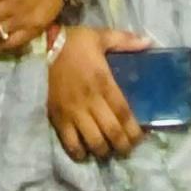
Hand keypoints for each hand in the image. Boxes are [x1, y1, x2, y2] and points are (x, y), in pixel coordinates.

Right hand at [48, 28, 143, 162]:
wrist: (41, 47)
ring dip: (104, 151)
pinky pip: (70, 142)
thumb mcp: (101, 37)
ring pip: (93, 140)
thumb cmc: (73, 43)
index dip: (134, 130)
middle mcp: (90, 100)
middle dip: (122, 145)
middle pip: (111, 131)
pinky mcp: (57, 117)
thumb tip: (149, 42)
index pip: (123, 112)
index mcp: (103, 82)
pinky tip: (85, 153)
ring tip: (108, 152)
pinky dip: (79, 152)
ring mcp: (73, 111)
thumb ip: (125, 41)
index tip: (140, 138)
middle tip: (127, 150)